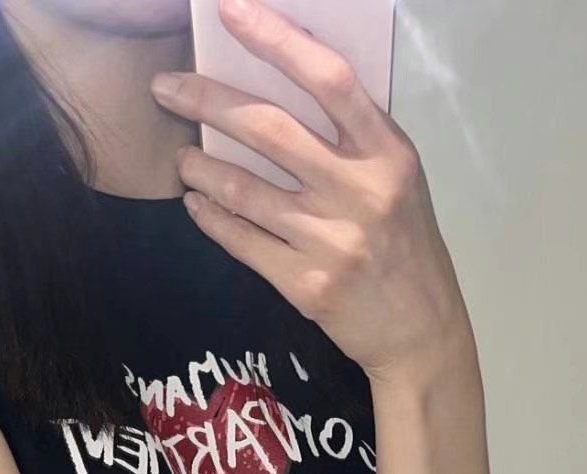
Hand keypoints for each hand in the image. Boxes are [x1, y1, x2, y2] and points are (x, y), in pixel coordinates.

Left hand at [151, 0, 472, 387]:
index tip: (230, 9)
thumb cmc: (403, 244)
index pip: (328, 78)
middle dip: (205, 100)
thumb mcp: (397, 178)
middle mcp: (360, 191)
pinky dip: (211, 218)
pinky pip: (241, 242)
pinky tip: (196, 204)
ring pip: (243, 190)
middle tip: (166, 87)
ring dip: (200, 167)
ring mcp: (331, 241)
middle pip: (269, 129)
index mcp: (387, 152)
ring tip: (183, 156)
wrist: (420, 330)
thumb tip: (281, 84)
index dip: (276, 38)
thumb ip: (352, 137)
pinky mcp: (306, 286)